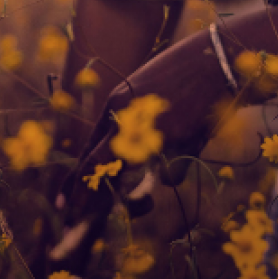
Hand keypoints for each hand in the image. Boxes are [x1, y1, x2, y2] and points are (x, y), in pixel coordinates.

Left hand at [48, 29, 233, 272]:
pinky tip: (189, 143)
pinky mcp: (175, 142)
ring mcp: (149, 132)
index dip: (75, 178)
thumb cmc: (184, 74)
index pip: (89, 147)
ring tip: (141, 202)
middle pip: (97, 165)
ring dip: (137, 199)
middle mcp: (126, 118)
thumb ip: (137, 125)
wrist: (214, 59)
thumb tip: (150, 172)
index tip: (62, 202)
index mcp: (116, 103)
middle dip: (85, 196)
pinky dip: (177, 168)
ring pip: (135, 180)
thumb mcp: (150, 96)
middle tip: (71, 219)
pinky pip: (170, 173)